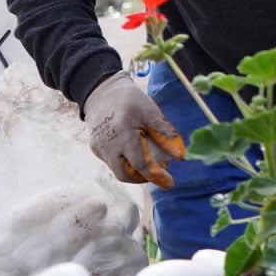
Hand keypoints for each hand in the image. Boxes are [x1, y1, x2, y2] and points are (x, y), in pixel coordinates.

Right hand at [83, 72, 185, 187]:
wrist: (103, 92)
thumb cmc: (131, 101)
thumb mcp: (151, 112)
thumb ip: (165, 134)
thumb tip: (180, 155)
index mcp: (124, 132)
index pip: (140, 163)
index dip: (156, 175)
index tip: (170, 183)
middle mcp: (108, 144)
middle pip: (125, 174)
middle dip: (144, 178)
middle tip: (160, 172)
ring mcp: (99, 147)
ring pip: (118, 171)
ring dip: (135, 173)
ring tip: (151, 163)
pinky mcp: (95, 148)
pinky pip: (112, 163)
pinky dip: (126, 164)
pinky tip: (137, 155)